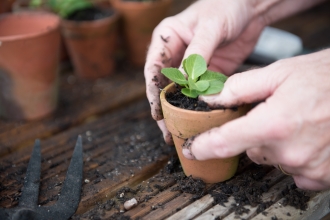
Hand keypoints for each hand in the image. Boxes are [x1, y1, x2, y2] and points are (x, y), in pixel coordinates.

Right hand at [144, 0, 265, 143]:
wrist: (251, 8)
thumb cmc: (227, 6)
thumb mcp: (210, 26)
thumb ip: (197, 52)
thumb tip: (185, 80)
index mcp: (167, 38)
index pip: (153, 68)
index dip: (153, 92)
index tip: (157, 112)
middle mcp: (176, 54)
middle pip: (164, 85)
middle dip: (165, 108)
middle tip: (168, 129)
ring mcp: (192, 66)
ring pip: (181, 92)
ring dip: (181, 111)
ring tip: (181, 131)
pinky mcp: (208, 73)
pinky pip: (201, 92)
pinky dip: (201, 106)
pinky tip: (201, 120)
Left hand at [184, 49, 329, 189]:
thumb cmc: (326, 78)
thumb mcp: (279, 73)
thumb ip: (240, 88)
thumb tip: (211, 99)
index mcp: (274, 124)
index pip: (225, 142)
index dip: (203, 147)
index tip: (192, 151)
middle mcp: (289, 151)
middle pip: (250, 148)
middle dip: (253, 133)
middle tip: (271, 113)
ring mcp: (307, 167)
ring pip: (271, 158)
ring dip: (275, 143)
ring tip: (295, 121)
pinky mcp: (321, 176)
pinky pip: (294, 170)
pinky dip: (294, 155)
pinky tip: (307, 138)